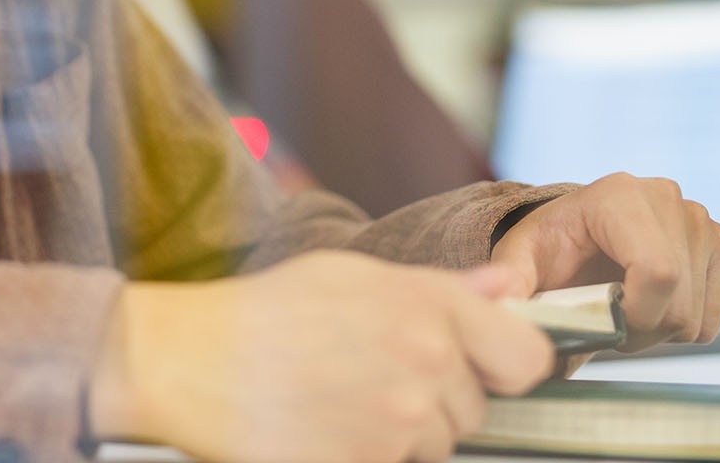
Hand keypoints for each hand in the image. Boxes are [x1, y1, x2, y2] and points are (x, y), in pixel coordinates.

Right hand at [87, 251, 553, 462]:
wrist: (193, 362)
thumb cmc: (266, 313)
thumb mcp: (354, 275)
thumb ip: (441, 287)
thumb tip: (505, 290)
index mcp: (429, 307)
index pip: (526, 356)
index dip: (505, 363)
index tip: (482, 365)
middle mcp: (425, 363)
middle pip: (475, 407)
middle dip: (436, 398)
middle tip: (370, 373)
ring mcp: (399, 422)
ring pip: (436, 445)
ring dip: (402, 433)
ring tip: (341, 399)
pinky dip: (369, 453)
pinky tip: (329, 426)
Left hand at [489, 172, 719, 349]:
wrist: (578, 233)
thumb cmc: (550, 246)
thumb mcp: (519, 259)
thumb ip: (508, 281)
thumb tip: (503, 305)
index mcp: (619, 195)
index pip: (658, 272)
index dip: (637, 315)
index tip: (608, 323)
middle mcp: (666, 197)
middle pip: (678, 302)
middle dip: (640, 330)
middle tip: (608, 319)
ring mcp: (698, 218)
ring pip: (695, 317)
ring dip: (657, 329)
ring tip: (625, 305)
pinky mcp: (719, 241)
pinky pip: (712, 317)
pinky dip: (681, 324)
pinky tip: (651, 301)